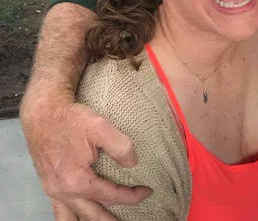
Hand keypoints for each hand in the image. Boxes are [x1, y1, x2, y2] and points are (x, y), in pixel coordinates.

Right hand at [21, 99, 150, 219]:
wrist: (43, 114)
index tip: (147, 191)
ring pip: (72, 218)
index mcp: (76, 180)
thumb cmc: (71, 119)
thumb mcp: (101, 127)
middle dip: (112, 220)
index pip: (110, 196)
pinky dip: (73, 217)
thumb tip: (132, 164)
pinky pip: (60, 211)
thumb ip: (121, 147)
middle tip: (131, 220)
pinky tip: (82, 216)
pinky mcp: (48, 186)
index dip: (131, 196)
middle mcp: (62, 191)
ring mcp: (52, 191)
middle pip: (91, 215)